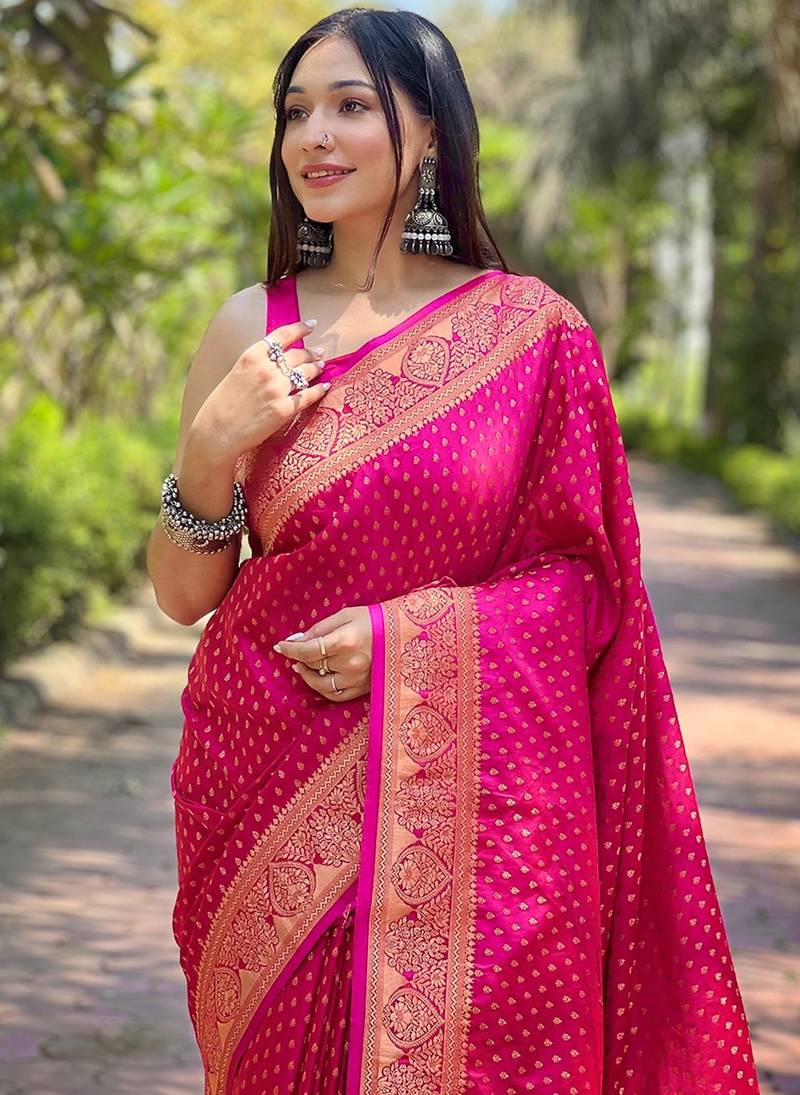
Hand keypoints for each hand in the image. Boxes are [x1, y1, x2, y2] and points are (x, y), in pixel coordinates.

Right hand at [193, 320, 328, 461]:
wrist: (217, 433)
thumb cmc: (223, 405)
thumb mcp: (237, 373)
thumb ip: (257, 364)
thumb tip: (279, 360)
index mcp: (252, 356)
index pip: (282, 335)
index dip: (300, 328)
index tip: (311, 325)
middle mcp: (267, 369)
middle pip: (298, 354)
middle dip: (311, 352)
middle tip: (319, 353)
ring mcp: (277, 389)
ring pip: (307, 372)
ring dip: (317, 367)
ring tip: (322, 366)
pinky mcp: (285, 409)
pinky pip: (310, 395)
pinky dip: (320, 389)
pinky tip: (326, 386)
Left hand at [273, 606, 372, 701]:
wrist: (405, 634)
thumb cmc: (375, 619)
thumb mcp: (346, 615)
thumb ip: (319, 628)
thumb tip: (296, 640)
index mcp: (346, 641)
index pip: (308, 650)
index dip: (290, 649)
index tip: (280, 646)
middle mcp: (351, 664)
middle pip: (314, 665)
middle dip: (300, 657)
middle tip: (296, 650)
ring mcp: (358, 679)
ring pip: (321, 684)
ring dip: (307, 675)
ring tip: (303, 666)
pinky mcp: (364, 689)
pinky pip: (336, 695)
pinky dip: (323, 689)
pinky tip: (319, 678)